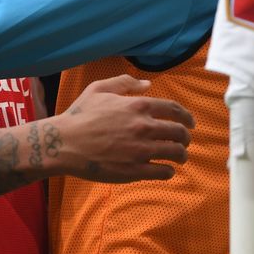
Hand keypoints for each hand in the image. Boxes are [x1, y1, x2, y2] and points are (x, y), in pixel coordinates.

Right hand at [53, 75, 193, 182]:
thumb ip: (124, 82)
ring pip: (176, 153)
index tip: (190, 124)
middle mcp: (144, 127)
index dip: (187, 117)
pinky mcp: (135, 170)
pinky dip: (168, 171)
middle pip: (179, 133)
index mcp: (138, 106)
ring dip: (181, 155)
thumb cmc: (79, 116)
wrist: (63, 143)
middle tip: (184, 142)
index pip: (175, 110)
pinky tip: (165, 170)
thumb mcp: (98, 89)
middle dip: (186, 138)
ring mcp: (141, 150)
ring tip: (178, 157)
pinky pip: (164, 172)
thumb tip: (148, 84)